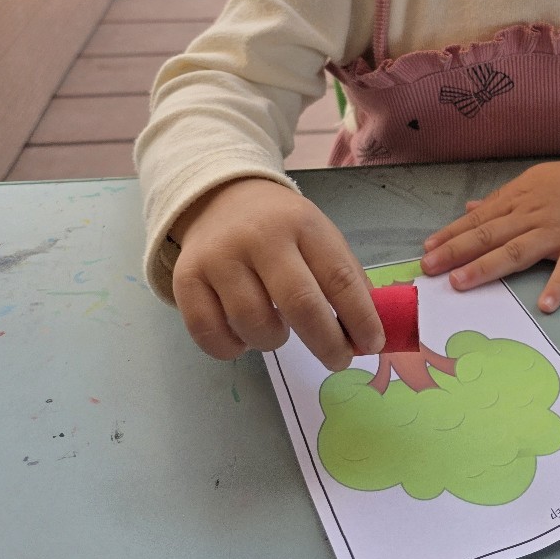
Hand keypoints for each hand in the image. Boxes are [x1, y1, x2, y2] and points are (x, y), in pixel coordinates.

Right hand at [170, 178, 383, 366]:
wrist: (219, 198)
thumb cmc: (281, 227)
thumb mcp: (319, 236)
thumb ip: (345, 279)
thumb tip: (369, 333)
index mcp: (303, 224)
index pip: (339, 277)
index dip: (361, 318)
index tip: (373, 345)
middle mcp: (260, 237)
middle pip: (300, 304)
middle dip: (327, 343)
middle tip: (339, 360)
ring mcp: (220, 258)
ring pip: (255, 325)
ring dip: (275, 342)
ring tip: (279, 330)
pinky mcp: (186, 279)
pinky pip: (212, 335)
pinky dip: (233, 347)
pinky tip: (244, 334)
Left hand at [420, 161, 559, 312]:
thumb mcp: (531, 182)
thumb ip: (500, 199)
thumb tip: (469, 208)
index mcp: (518, 201)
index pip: (478, 220)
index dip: (451, 235)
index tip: (427, 250)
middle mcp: (531, 217)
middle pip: (489, 235)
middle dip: (456, 252)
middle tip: (429, 268)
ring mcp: (557, 233)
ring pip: (517, 251)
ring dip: (487, 266)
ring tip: (460, 282)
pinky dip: (557, 286)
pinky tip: (544, 305)